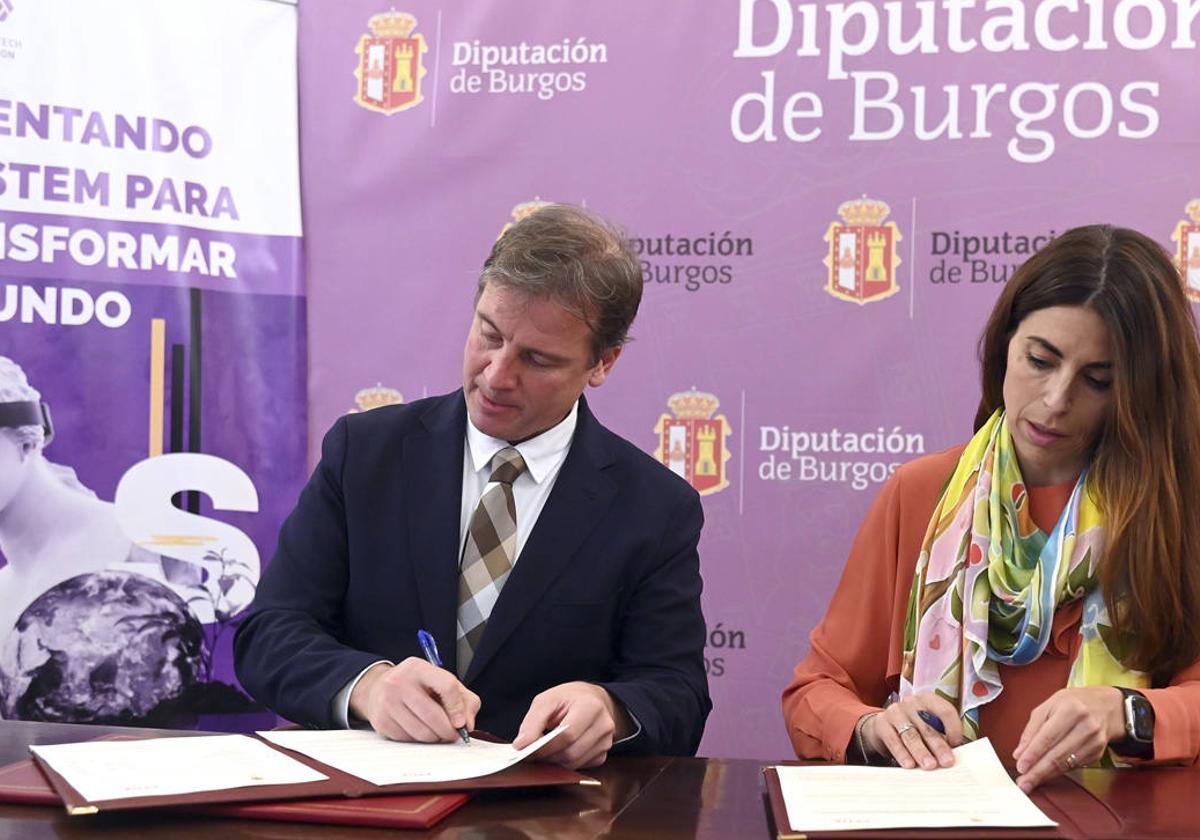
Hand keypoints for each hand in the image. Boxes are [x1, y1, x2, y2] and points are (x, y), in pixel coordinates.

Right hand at [349, 658, 480, 742]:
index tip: (461, 722)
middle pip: (433, 715)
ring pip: (421, 732)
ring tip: (438, 733)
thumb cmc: (415, 685)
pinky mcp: (381, 721)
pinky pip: (408, 740)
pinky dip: (419, 741)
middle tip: (453, 734)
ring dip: (435, 738)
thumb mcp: (440, 681)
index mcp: (418, 668)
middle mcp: (400, 682)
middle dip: (448, 731)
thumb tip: (467, 724)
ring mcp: (388, 702)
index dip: (458, 707)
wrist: (378, 688)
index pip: (446, 686)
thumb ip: (463, 699)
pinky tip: (420, 731)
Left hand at [513, 682, 632, 768]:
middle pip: (571, 753)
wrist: (593, 700)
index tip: (526, 749)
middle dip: (548, 756)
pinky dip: (567, 763)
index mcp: (591, 706)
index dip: (544, 746)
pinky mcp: (604, 754)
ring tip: (547, 749)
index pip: (567, 735)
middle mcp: (604, 725)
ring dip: (556, 761)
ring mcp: (606, 741)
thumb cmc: (569, 698)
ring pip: (575, 763)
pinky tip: (561, 750)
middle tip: (534, 752)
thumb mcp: (547, 700)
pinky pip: (581, 766)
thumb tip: (520, 745)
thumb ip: (532, 721)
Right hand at [863, 693, 963, 769]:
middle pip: (928, 726)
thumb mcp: (929, 726)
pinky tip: (909, 764)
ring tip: (929, 766)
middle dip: (938, 746)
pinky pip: (893, 740)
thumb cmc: (915, 728)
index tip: (957, 744)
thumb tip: (957, 754)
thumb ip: (942, 736)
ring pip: (911, 734)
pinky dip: (902, 753)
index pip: (945, 710)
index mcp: (929, 701)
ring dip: (921, 752)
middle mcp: (912, 703)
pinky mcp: (882, 723)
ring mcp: (895, 711)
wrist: (884, 727)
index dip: (953, 727)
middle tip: (946, 761)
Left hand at [1013, 686, 1123, 792]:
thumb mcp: (1048, 706)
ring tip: (1031, 781)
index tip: (1021, 766)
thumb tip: (1020, 752)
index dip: (1033, 753)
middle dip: (1038, 771)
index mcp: (1070, 709)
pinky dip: (1058, 772)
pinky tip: (1047, 774)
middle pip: (1058, 754)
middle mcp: (1085, 726)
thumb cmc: (1073, 703)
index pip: (1048, 736)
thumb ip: (1032, 728)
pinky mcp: (1097, 753)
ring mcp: (1094, 741)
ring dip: (1046, 775)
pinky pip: (1073, 766)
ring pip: (1066, 763)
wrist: (1106, 706)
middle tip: (1023, 782)